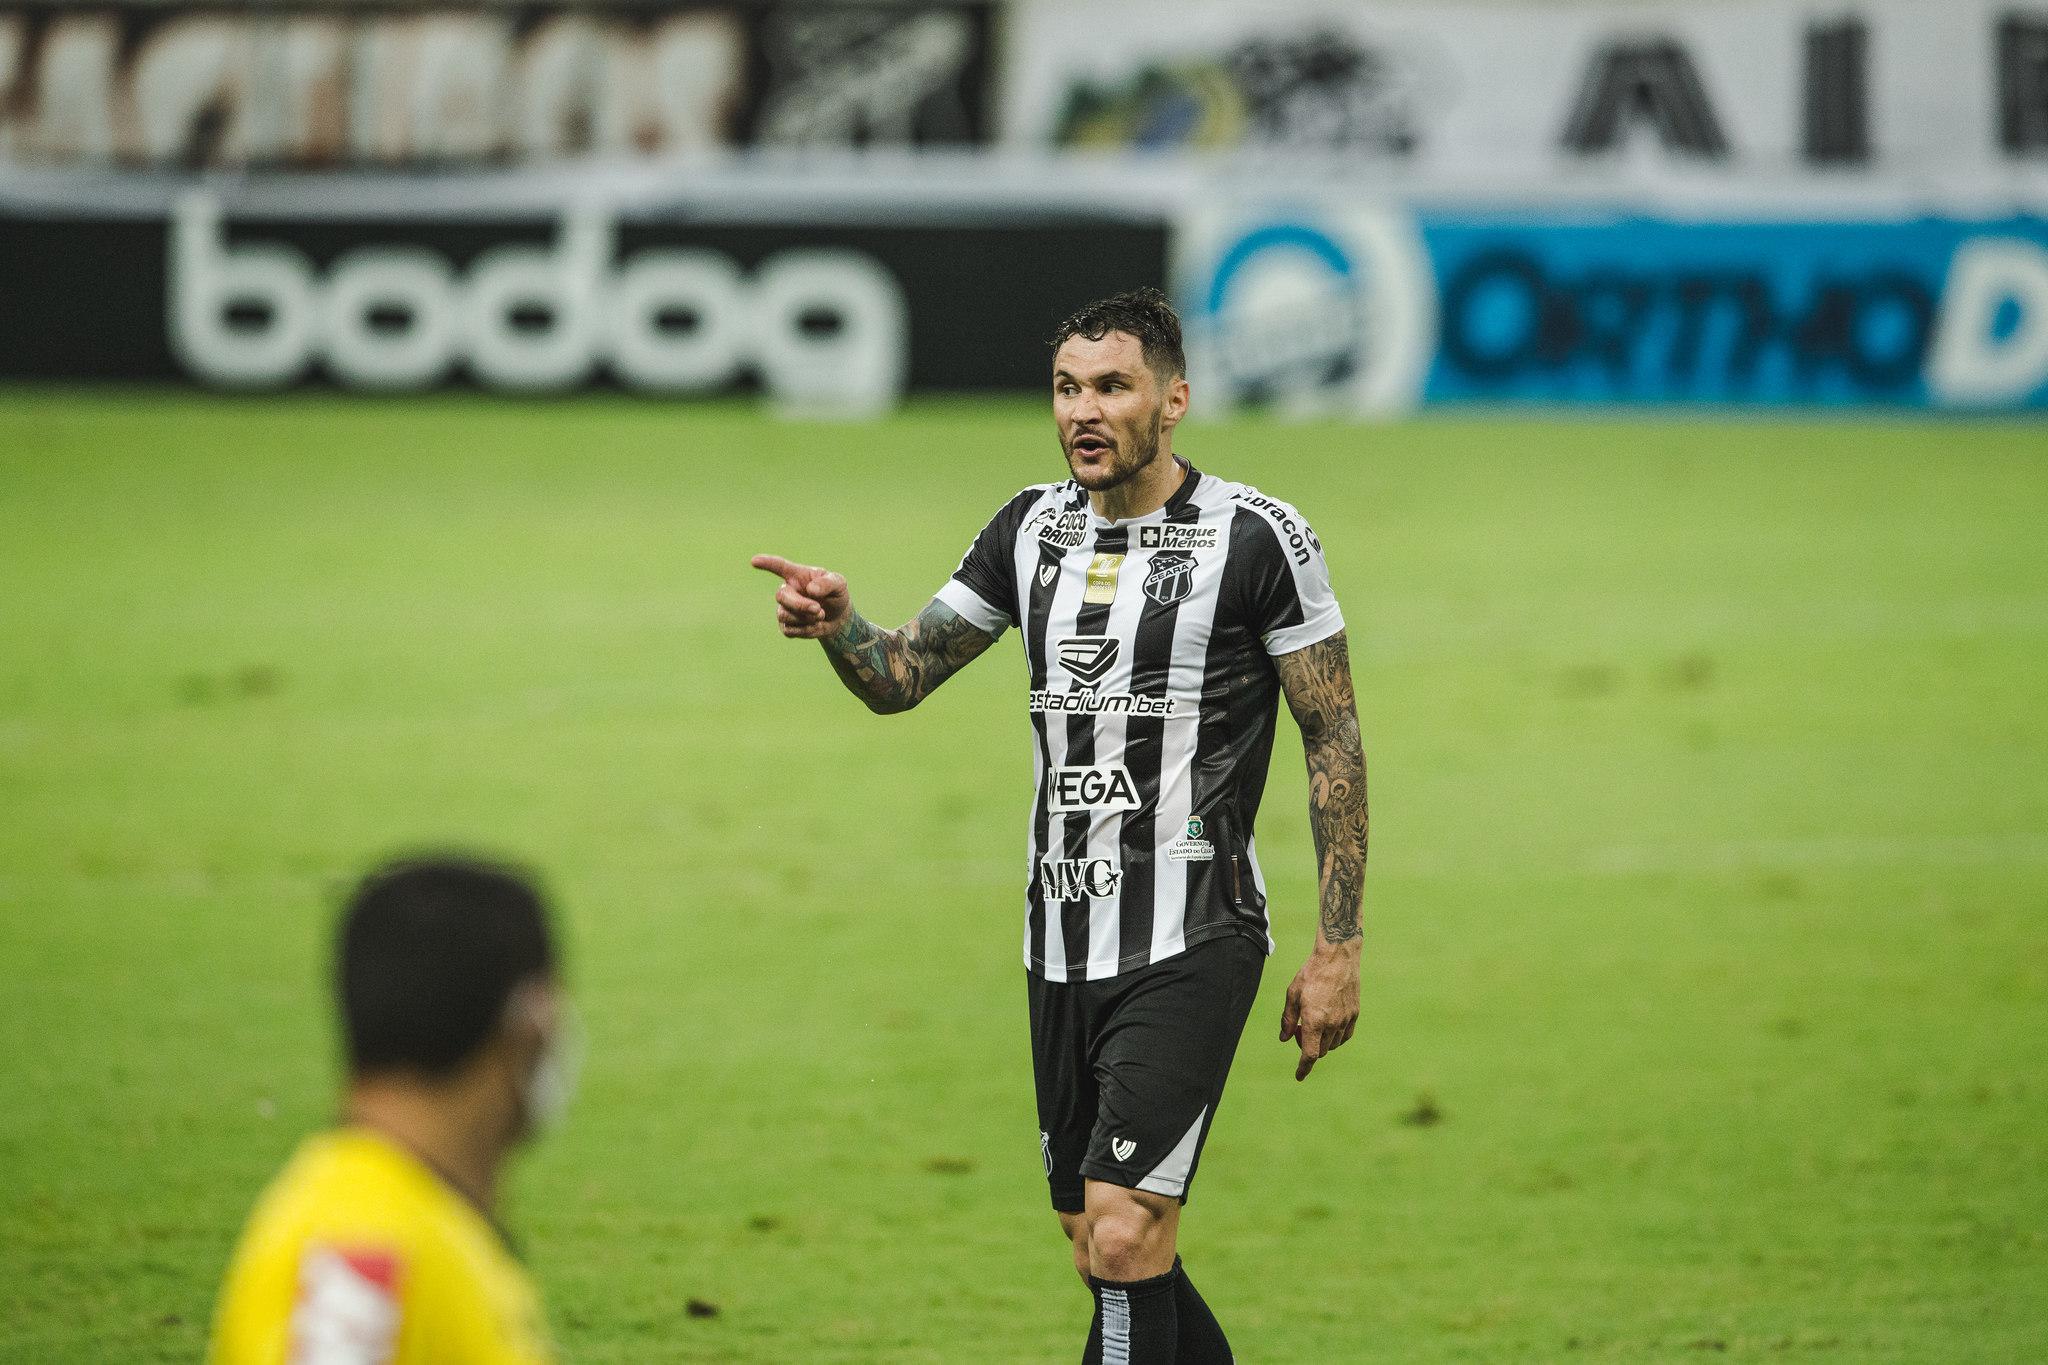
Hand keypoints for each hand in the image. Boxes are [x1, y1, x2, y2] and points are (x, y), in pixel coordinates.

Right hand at [751, 554, 851, 639]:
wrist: (838, 618)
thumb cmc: (836, 594)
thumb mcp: (839, 584)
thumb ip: (828, 583)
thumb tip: (811, 589)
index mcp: (798, 575)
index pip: (779, 567)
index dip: (767, 563)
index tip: (754, 561)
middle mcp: (788, 590)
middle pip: (781, 596)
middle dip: (800, 605)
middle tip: (818, 609)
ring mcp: (784, 608)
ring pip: (784, 615)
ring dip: (806, 618)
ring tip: (820, 615)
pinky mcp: (786, 626)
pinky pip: (789, 630)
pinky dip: (806, 630)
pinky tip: (815, 625)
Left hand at [1279, 942, 1359, 1080]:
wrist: (1338, 957)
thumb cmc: (1311, 973)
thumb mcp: (1292, 995)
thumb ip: (1288, 1020)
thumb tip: (1285, 1038)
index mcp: (1314, 1020)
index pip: (1310, 1055)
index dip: (1303, 1068)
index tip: (1299, 1076)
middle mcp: (1332, 1024)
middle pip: (1321, 1051)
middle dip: (1310, 1048)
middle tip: (1302, 1032)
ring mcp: (1346, 1020)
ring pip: (1333, 1045)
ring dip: (1323, 1042)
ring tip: (1315, 1024)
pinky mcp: (1355, 1014)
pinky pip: (1345, 1036)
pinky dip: (1336, 1037)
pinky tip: (1330, 1026)